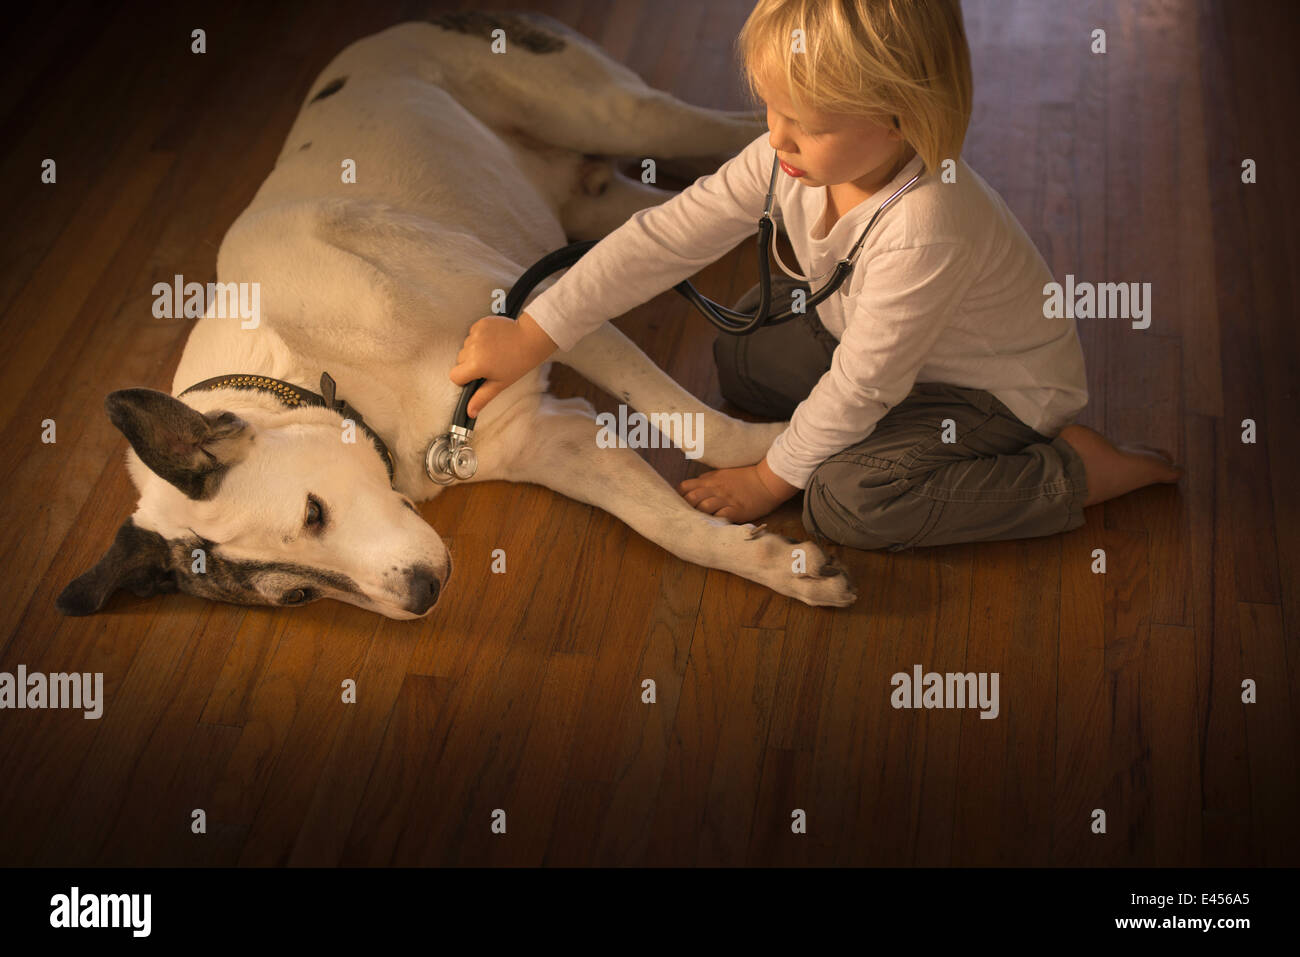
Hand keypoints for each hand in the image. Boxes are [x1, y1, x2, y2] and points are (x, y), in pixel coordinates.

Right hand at [449, 310, 557, 416]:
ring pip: (465, 347)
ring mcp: (475, 334)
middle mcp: (472, 348)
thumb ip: (481, 398)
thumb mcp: (499, 384)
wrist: (530, 339)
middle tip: (489, 364)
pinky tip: (493, 341)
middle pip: (460, 361)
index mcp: (476, 365)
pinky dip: (479, 338)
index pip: (455, 376)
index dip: (464, 379)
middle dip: (470, 364)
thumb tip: (470, 412)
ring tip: (493, 351)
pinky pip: (472, 334)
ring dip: (475, 350)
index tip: (476, 377)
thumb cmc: (518, 363)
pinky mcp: (480, 323)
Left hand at [677, 457, 799, 523]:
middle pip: (691, 498)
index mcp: (710, 480)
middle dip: (686, 507)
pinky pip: (720, 516)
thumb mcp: (722, 473)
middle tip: (686, 515)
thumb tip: (693, 485)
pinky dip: (715, 521)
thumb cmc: (745, 477)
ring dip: (699, 515)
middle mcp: (715, 489)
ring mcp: (726, 500)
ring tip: (699, 521)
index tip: (679, 504)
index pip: (685, 487)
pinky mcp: (736, 510)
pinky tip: (714, 524)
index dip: (679, 496)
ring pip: (703, 507)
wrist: (767, 481)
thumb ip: (707, 480)